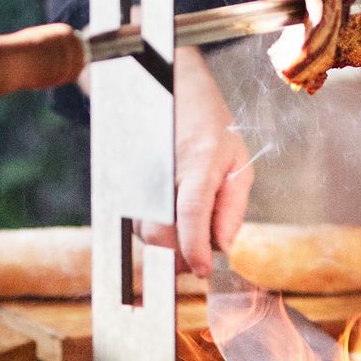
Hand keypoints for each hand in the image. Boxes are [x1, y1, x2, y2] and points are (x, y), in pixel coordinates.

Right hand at [140, 46, 253, 277]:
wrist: (169, 90)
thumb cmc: (210, 127)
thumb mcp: (238, 162)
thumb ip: (232, 208)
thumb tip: (223, 247)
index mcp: (199, 160)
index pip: (191, 212)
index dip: (195, 247)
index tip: (202, 270)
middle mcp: (162, 168)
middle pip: (160, 233)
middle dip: (180, 258)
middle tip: (199, 261)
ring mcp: (138, 175)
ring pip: (146, 233)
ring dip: (168, 245)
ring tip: (189, 231)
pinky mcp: (123, 182)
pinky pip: (137, 222)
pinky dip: (156, 231)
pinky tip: (171, 218)